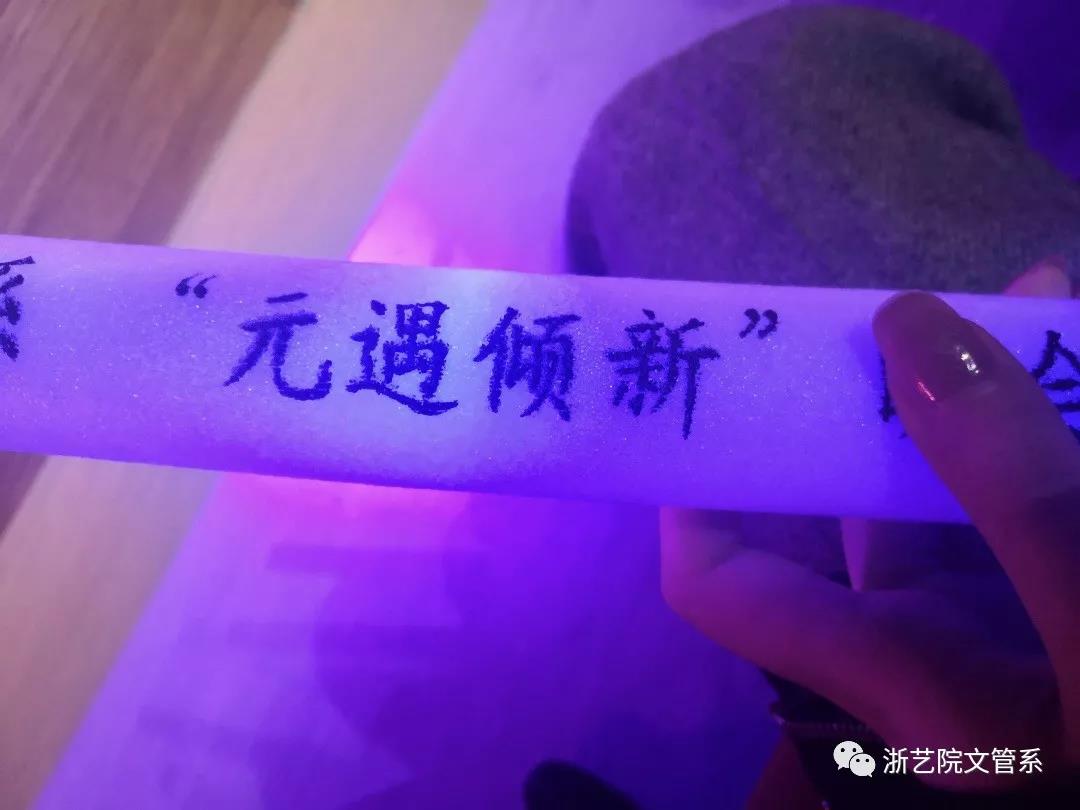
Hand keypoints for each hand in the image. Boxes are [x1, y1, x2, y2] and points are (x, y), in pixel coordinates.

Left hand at [661, 260, 1079, 791]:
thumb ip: (1023, 493)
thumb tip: (912, 329)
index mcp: (897, 674)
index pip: (725, 586)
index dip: (698, 489)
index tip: (717, 385)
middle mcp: (929, 643)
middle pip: (840, 503)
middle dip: (872, 395)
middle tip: (909, 305)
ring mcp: (1005, 616)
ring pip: (949, 482)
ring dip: (977, 388)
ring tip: (1033, 292)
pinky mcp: (1063, 590)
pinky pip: (1034, 491)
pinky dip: (1049, 416)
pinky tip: (1078, 330)